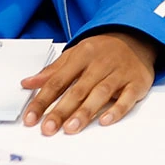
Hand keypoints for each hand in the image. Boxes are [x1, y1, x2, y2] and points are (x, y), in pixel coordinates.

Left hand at [19, 31, 157, 135]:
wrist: (137, 36)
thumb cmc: (102, 50)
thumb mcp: (76, 54)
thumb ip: (52, 71)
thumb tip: (27, 83)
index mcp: (82, 55)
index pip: (58, 80)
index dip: (42, 100)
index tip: (30, 118)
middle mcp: (100, 64)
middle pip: (77, 90)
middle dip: (61, 110)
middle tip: (48, 128)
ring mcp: (119, 73)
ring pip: (100, 94)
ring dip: (85, 112)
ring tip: (71, 128)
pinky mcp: (136, 83)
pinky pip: (127, 98)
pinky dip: (117, 110)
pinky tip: (105, 121)